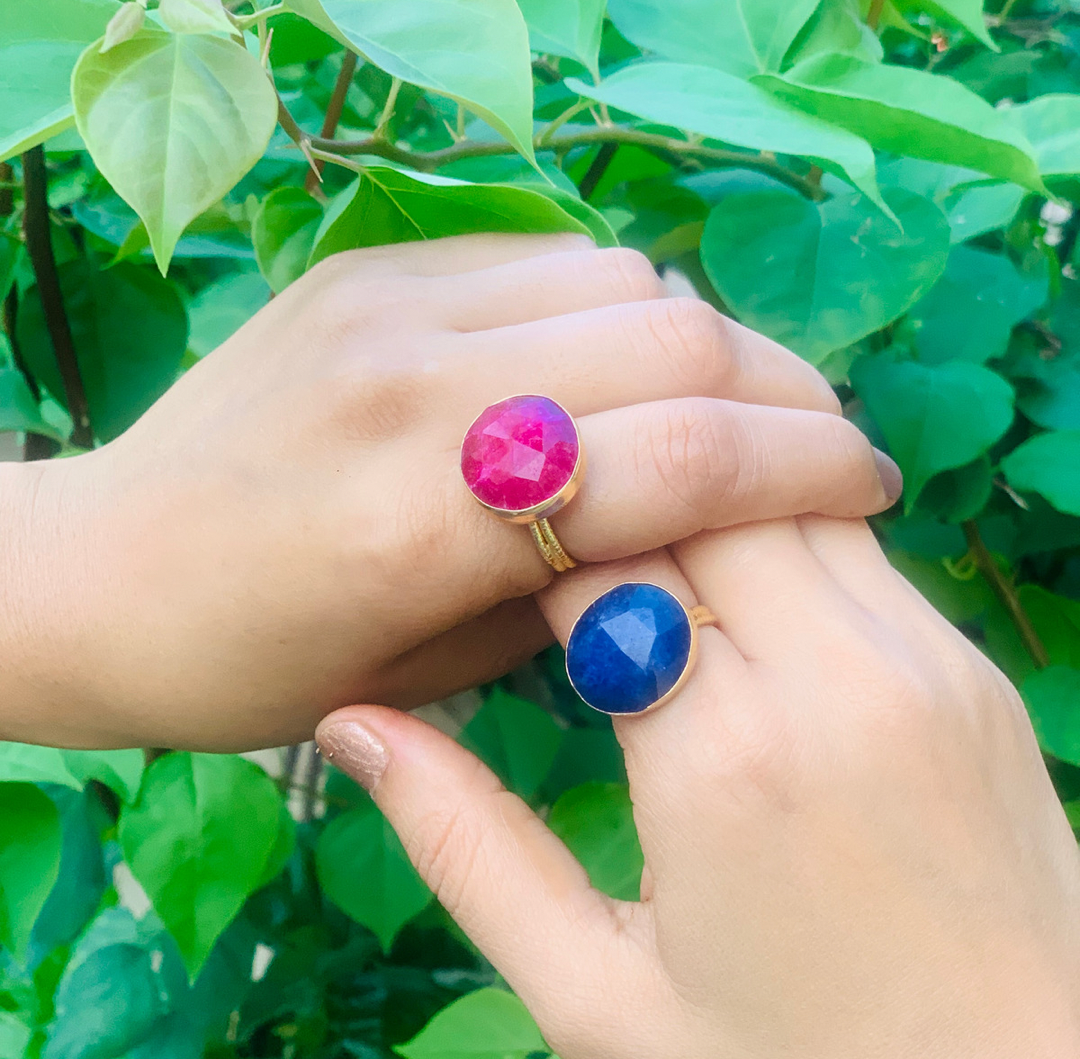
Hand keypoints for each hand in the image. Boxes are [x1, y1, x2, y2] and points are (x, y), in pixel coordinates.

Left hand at [0, 234, 898, 749]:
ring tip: (718, 408)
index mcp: (424, 525)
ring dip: (702, 344)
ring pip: (625, 282)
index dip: (806, 468)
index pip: (682, 460)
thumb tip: (693, 525)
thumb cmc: (254, 667)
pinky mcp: (367, 268)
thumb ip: (571, 594)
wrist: (101, 573)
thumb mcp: (428, 676)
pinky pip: (546, 257)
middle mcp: (415, 391)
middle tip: (815, 445)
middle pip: (677, 343)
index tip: (868, 486)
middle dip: (785, 392)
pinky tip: (610, 365)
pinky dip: (612, 308)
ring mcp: (384, 307)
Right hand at [317, 517, 1079, 1057]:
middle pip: (698, 492)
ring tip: (635, 526)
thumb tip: (355, 725)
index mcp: (720, 760)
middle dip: (612, 491)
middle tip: (554, 525)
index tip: (490, 543)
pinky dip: (776, 527)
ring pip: (784, 488)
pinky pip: (854, 540)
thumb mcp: (601, 995)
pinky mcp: (971, 664)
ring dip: (699, 493)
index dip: (530, 534)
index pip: (601, 558)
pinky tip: (730, 573)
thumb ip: (467, 848)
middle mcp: (833, 678)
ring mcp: (923, 658)